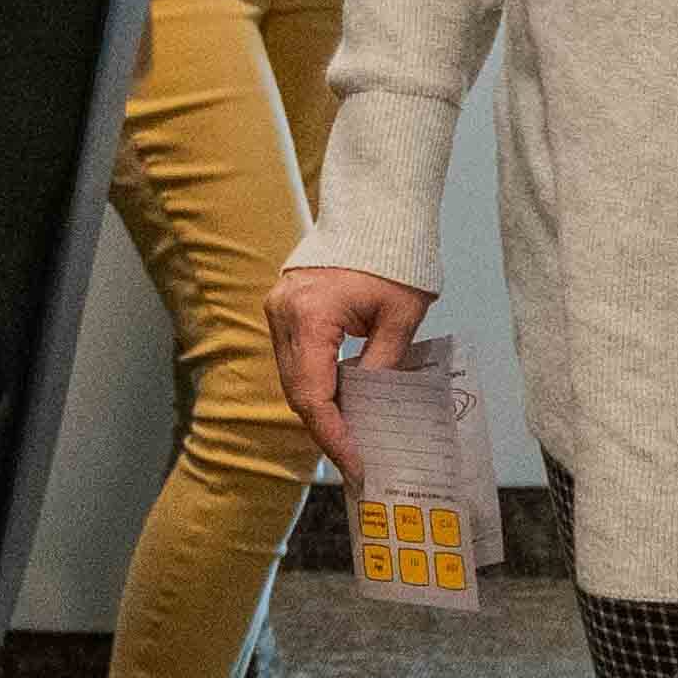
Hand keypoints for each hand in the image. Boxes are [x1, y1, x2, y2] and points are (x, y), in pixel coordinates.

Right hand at [268, 264, 431, 479]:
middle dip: (326, 430)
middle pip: (297, 391)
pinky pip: (294, 358)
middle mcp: (284, 313)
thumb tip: (371, 410)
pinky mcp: (283, 307)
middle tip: (357, 461)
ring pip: (292, 378)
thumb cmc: (395, 259)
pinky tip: (340, 403)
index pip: (314, 394)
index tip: (356, 465)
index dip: (334, 436)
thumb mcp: (400, 319)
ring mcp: (278, 308)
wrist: (376, 213)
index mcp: (311, 315)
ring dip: (319, 409)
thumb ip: (381, 367)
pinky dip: (315, 384)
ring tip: (350, 439)